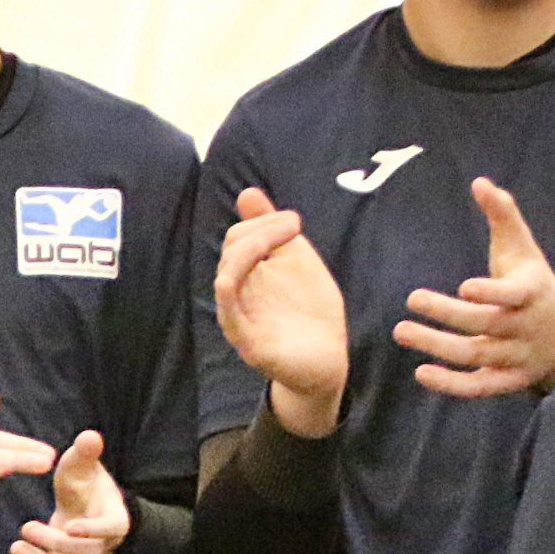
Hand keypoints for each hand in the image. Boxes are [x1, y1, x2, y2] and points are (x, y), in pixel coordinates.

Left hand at [7, 429, 129, 553]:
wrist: (83, 506)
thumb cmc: (83, 483)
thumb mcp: (82, 465)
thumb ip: (85, 453)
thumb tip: (89, 436)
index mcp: (114, 519)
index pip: (113, 529)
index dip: (95, 530)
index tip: (71, 525)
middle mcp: (104, 548)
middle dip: (56, 545)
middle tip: (26, 528)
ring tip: (15, 547)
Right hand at [214, 187, 347, 437]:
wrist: (327, 361)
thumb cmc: (310, 311)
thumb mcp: (296, 262)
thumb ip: (274, 231)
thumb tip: (247, 192)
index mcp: (248, 275)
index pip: (237, 238)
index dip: (262, 222)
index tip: (295, 221)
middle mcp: (239, 295)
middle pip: (231, 253)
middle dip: (260, 232)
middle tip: (294, 227)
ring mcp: (240, 320)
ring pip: (227, 280)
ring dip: (251, 251)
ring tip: (285, 238)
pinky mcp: (249, 345)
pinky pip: (229, 316)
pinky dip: (228, 294)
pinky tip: (233, 278)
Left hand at [397, 179, 554, 397]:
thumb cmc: (536, 283)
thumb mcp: (524, 249)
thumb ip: (503, 215)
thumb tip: (480, 182)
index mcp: (533, 292)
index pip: (515, 295)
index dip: (492, 293)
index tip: (465, 287)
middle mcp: (526, 326)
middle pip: (486, 325)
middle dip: (449, 315)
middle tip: (412, 299)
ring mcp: (518, 357)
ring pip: (478, 356)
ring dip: (439, 347)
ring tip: (401, 331)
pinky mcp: (509, 380)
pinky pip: (481, 388)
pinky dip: (453, 385)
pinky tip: (422, 372)